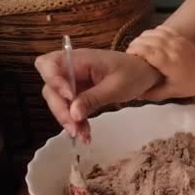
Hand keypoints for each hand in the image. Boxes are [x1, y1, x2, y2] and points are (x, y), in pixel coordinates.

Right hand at [35, 48, 161, 142]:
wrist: (146, 74)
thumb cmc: (134, 73)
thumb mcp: (116, 87)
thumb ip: (93, 98)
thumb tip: (73, 113)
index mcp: (80, 59)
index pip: (48, 64)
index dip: (53, 81)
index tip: (69, 97)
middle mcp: (72, 68)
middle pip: (50, 87)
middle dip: (60, 108)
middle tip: (74, 126)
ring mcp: (74, 81)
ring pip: (58, 100)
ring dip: (67, 119)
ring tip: (82, 135)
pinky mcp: (79, 93)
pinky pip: (70, 108)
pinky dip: (76, 121)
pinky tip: (85, 134)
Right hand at [126, 25, 194, 99]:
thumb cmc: (188, 86)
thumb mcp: (170, 93)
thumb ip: (152, 93)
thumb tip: (134, 95)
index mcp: (171, 64)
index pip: (149, 51)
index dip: (135, 50)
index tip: (129, 56)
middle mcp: (174, 50)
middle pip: (149, 39)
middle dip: (136, 43)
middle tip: (131, 52)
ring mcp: (179, 41)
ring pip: (155, 32)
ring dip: (143, 37)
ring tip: (139, 46)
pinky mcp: (181, 37)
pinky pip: (163, 29)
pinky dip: (153, 32)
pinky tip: (150, 40)